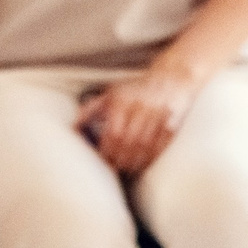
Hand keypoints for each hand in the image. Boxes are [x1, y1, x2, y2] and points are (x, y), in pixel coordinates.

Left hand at [77, 69, 199, 174]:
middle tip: (115, 168)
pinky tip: (144, 163)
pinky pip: (162, 144)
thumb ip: (90, 110)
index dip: (108, 149)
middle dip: (121, 158)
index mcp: (123, 100)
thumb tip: (73, 128)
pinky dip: (152, 157)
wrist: (171, 78)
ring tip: (128, 169)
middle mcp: (141, 107)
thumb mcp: (111, 94)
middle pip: (129, 141)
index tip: (104, 160)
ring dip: (135, 161)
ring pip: (146, 145)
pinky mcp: (174, 122)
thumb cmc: (135, 89)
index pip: (114, 132)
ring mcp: (159, 115)